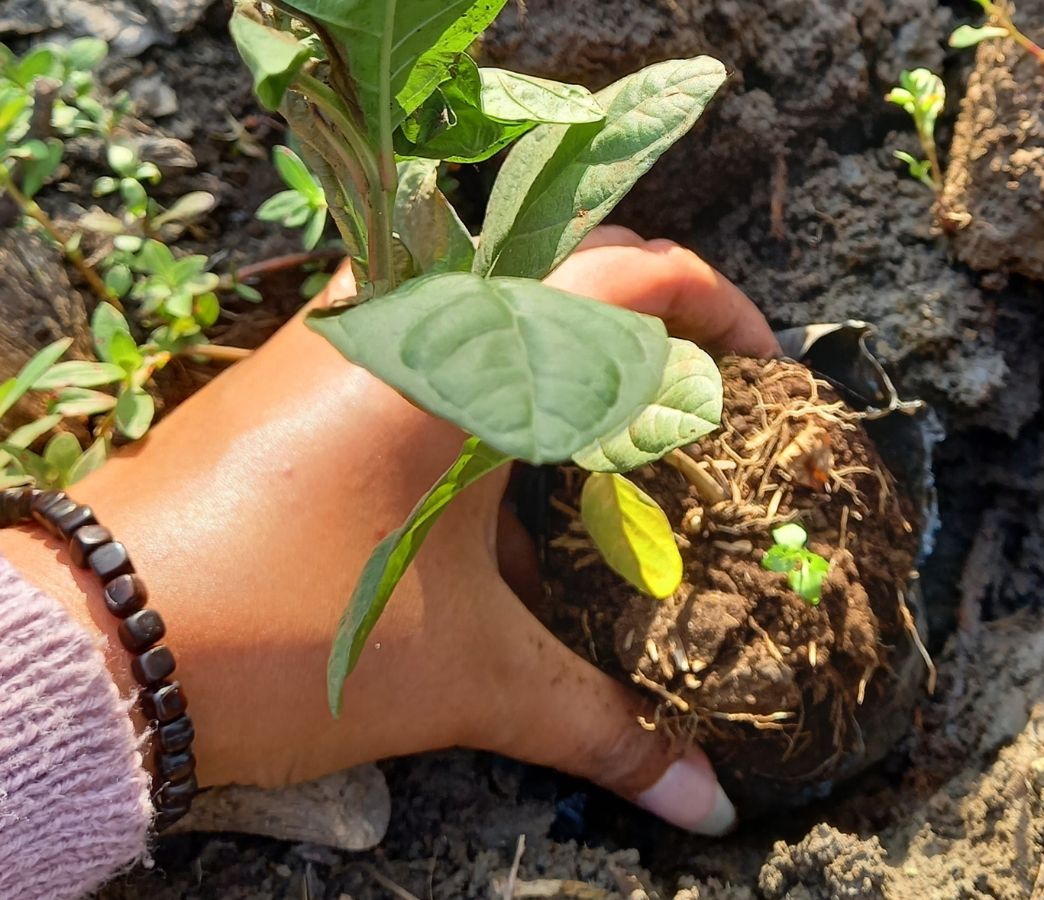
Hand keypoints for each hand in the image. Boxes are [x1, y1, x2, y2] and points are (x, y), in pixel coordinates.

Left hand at [0, 226, 777, 835]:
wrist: (96, 644)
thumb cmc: (295, 632)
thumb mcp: (471, 677)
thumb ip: (602, 727)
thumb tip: (706, 803)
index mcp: (470, 357)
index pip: (623, 273)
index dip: (713, 302)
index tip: (760, 360)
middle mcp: (405, 319)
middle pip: (558, 268)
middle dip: (640, 323)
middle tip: (688, 398)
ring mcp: (339, 340)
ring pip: (482, 307)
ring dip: (553, 358)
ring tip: (593, 449)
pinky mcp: (293, 378)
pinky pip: (416, 349)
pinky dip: (478, 396)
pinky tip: (486, 502)